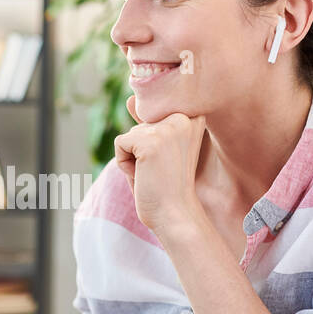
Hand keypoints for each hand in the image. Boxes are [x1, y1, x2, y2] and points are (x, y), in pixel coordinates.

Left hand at [112, 94, 206, 233]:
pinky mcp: (149, 141)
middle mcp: (183, 116)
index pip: (152, 117)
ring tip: (154, 174)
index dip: (153, 145)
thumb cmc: (168, 186)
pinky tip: (144, 176)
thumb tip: (129, 98)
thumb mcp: (159, 149)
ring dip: (133, 158)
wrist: (175, 214)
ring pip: (130, 135)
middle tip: (160, 171)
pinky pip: (119, 144)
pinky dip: (124, 164)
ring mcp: (167, 127)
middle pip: (140, 126)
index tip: (170, 162)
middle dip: (141, 151)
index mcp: (192, 115)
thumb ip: (147, 123)